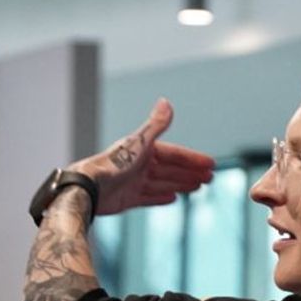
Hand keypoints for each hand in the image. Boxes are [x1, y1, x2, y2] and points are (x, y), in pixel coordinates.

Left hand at [67, 100, 214, 215]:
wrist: (89, 188)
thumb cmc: (112, 164)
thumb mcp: (139, 143)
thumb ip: (156, 125)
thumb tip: (166, 102)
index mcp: (144, 150)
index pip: (174, 154)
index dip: (193, 158)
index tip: (211, 164)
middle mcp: (139, 165)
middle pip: (171, 169)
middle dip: (191, 172)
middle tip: (210, 178)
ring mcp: (134, 182)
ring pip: (163, 183)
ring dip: (181, 184)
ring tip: (198, 187)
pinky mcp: (127, 199)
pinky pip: (149, 198)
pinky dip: (161, 197)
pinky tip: (173, 198)